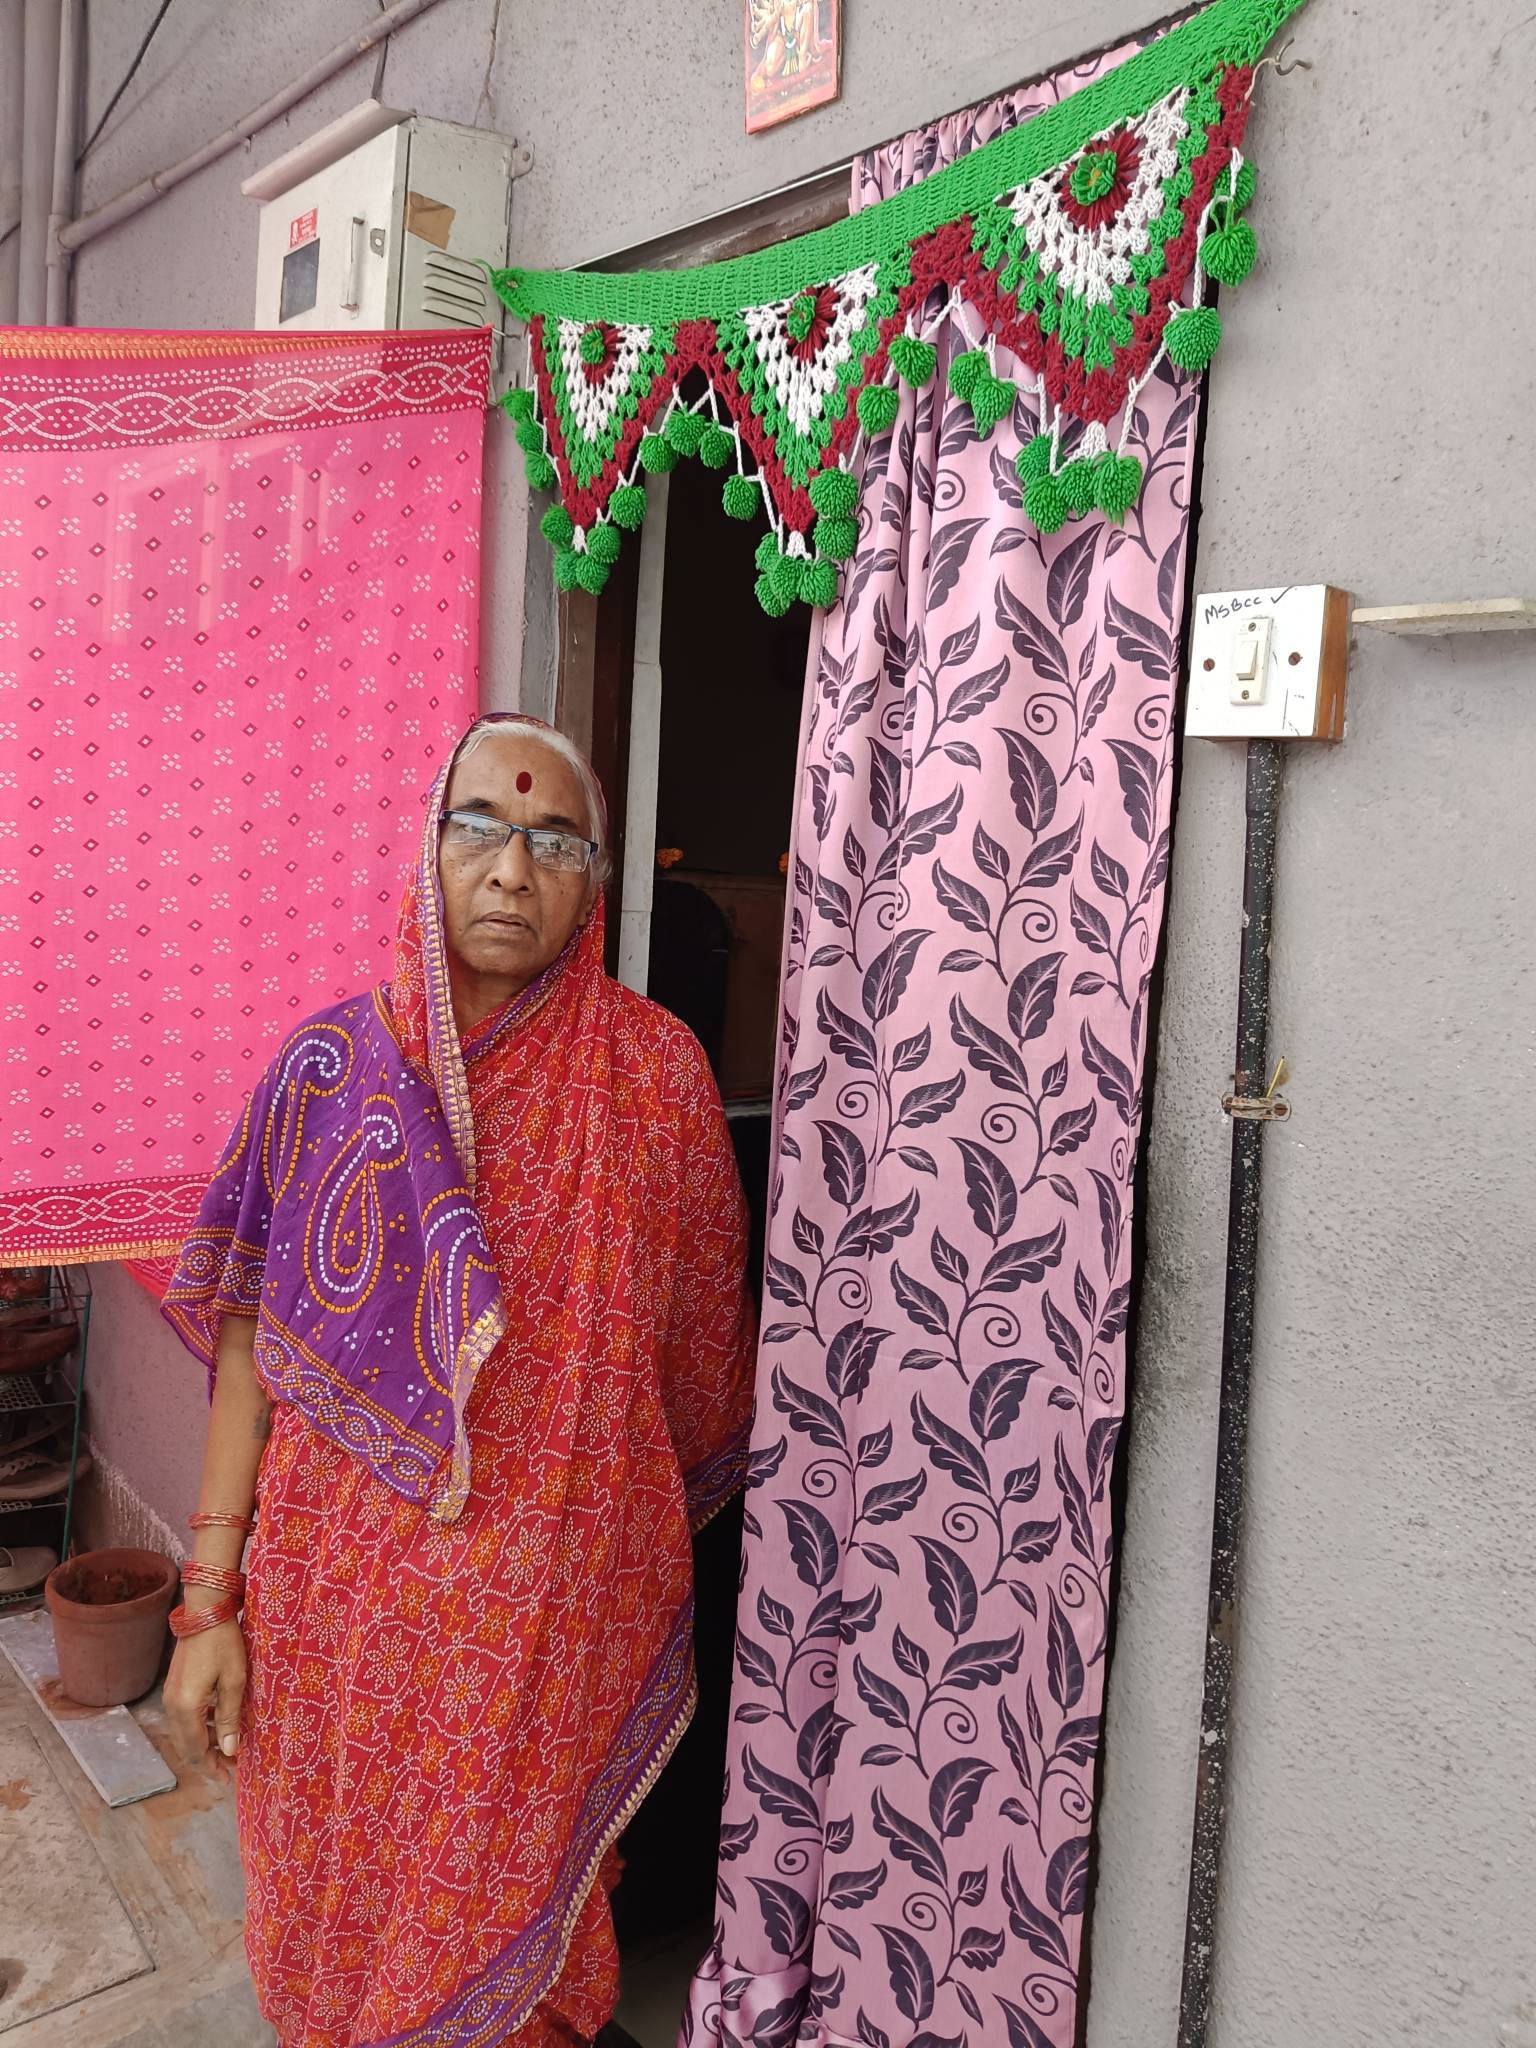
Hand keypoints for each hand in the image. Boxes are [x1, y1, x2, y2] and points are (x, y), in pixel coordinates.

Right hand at [163, 1621, 246, 1766]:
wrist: (204, 1611)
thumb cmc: (223, 1643)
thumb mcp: (233, 1681)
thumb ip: (229, 1717)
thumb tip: (229, 1750)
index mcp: (186, 1708)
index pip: (196, 1750)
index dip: (211, 1767)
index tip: (227, 1778)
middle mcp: (172, 1706)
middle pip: (187, 1744)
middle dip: (208, 1758)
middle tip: (230, 1766)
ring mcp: (170, 1695)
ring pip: (185, 1731)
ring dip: (205, 1741)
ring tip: (228, 1745)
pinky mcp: (174, 1686)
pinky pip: (184, 1717)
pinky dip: (200, 1726)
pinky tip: (217, 1723)